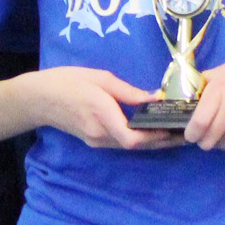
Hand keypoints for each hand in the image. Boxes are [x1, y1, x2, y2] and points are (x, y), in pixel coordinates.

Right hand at [31, 67, 179, 150]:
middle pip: (136, 145)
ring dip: (153, 142)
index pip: (131, 138)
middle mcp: (100, 134)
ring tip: (175, 133)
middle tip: (186, 134)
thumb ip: (128, 91)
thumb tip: (154, 98)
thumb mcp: (100, 78)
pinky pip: (122, 143)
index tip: (174, 129)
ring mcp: (96, 140)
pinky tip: (153, 131)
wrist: (38, 99)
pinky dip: (140, 139)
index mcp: (101, 114)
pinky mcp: (94, 140)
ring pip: (130, 146)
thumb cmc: (67, 81)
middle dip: (162, 142)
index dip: (154, 138)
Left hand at [185, 44, 224, 151]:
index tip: (190, 134)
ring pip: (224, 144)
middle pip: (209, 138)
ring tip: (217, 134)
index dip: (191, 133)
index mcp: (220, 89)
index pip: (199, 123)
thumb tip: (187, 96)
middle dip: (202, 141)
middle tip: (202, 137)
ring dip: (217, 142)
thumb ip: (206, 83)